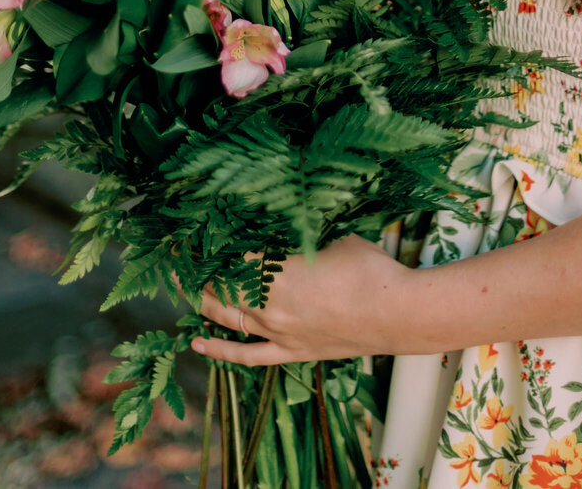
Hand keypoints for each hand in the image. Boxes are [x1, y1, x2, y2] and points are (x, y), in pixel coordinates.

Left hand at [194, 236, 410, 365]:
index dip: (212, 245)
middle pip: (221, 288)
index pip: (231, 258)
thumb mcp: (331, 239)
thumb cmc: (369, 269)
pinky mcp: (292, 352)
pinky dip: (220, 350)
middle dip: (198, 272)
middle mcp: (270, 306)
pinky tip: (198, 344)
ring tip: (185, 289)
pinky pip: (247, 355)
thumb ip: (303, 237)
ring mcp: (279, 333)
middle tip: (184, 258)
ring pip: (228, 319)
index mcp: (278, 272)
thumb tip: (290, 226)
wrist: (397, 313)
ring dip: (204, 302)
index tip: (198, 233)